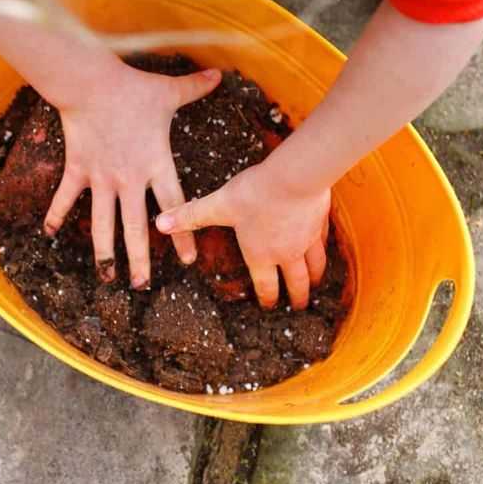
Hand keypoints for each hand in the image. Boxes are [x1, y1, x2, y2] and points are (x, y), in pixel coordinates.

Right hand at [43, 60, 221, 286]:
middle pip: (137, 226)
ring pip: (103, 222)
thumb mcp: (168, 91)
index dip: (183, 235)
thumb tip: (219, 75)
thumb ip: (194, 89)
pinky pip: (66, 198)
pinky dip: (57, 215)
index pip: (175, 206)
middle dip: (140, 258)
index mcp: (156, 164)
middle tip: (143, 284)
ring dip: (104, 252)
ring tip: (106, 276)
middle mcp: (129, 178)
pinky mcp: (78, 169)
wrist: (91, 83)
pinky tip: (49, 235)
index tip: (188, 261)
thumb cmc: (132, 88)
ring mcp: (102, 177)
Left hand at [156, 159, 329, 308]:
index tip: (269, 306)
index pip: (265, 284)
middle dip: (296, 296)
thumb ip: (190, 215)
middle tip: (298, 306)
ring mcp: (306, 240)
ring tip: (315, 284)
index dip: (267, 297)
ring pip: (314, 265)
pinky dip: (322, 248)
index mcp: (261, 254)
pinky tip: (321, 246)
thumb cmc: (255, 193)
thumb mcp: (218, 204)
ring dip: (314, 277)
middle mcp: (287, 253)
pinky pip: (322, 241)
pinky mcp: (320, 223)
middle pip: (295, 282)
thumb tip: (160, 224)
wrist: (294, 177)